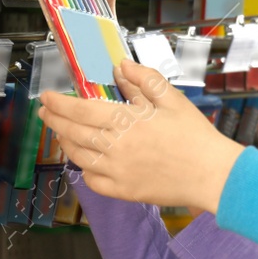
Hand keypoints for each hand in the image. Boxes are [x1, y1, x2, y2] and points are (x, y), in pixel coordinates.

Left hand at [38, 60, 243, 212]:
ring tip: (61, 133)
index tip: (46, 97)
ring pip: (78, 157)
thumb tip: (120, 67)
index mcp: (127, 121)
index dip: (59, 103)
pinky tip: (85, 161)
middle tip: (45, 113)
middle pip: (72, 133)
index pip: (81, 110)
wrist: (212, 174)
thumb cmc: (195, 136)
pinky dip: (84, 170)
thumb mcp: (173, 99)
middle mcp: (116, 147)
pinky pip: (92, 181)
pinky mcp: (124, 191)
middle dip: (54, 121)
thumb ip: (144, 80)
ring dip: (64, 142)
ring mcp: (117, 171)